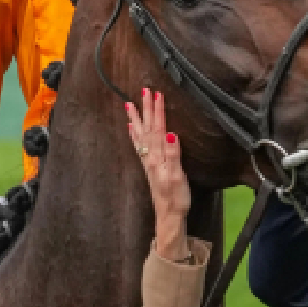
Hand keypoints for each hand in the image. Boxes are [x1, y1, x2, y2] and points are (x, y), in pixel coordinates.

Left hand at [126, 88, 191, 261]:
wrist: (168, 216)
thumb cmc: (176, 197)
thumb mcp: (178, 176)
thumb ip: (174, 154)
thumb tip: (170, 133)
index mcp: (158, 157)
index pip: (158, 129)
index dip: (158, 111)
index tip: (157, 94)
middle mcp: (150, 156)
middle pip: (147, 128)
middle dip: (146, 109)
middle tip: (143, 90)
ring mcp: (148, 161)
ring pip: (141, 135)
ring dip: (137, 118)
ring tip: (129, 104)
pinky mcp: (149, 166)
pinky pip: (139, 145)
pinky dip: (135, 134)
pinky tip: (133, 128)